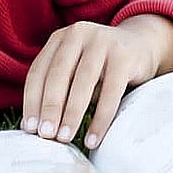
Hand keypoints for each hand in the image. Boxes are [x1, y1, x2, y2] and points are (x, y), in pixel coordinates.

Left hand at [20, 20, 161, 149]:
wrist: (143, 45)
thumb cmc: (101, 66)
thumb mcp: (76, 69)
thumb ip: (58, 89)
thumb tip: (32, 127)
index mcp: (59, 38)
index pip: (38, 71)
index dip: (31, 101)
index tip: (29, 128)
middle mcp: (78, 34)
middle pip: (58, 75)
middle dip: (49, 108)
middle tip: (45, 135)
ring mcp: (102, 41)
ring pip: (82, 82)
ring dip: (71, 114)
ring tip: (64, 138)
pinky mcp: (124, 55)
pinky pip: (110, 91)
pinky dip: (100, 118)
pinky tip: (93, 138)